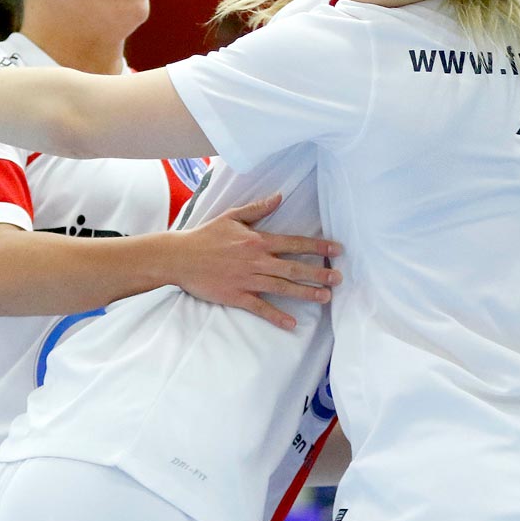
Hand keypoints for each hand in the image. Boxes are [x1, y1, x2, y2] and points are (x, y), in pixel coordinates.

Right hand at [169, 193, 342, 329]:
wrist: (179, 257)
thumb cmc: (205, 236)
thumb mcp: (232, 216)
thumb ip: (258, 209)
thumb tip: (280, 196)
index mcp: (258, 240)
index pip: (294, 243)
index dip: (318, 246)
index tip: (337, 249)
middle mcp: (257, 261)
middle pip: (294, 267)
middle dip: (319, 272)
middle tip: (340, 278)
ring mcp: (247, 280)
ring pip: (283, 287)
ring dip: (306, 292)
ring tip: (326, 297)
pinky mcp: (236, 296)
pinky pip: (260, 307)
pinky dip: (276, 316)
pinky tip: (292, 324)